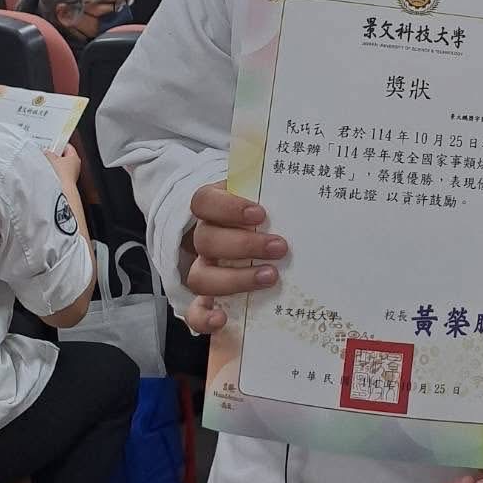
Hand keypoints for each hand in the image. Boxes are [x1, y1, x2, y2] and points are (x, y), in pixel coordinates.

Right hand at [44, 144, 79, 190]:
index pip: (68, 147)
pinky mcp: (68, 180)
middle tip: (47, 154)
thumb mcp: (52, 160)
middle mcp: (76, 165)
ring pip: (62, 165)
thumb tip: (46, 152)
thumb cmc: (61, 174)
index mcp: (75, 157)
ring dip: (55, 164)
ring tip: (47, 164)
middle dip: (56, 155)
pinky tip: (49, 173)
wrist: (62, 190)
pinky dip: (56, 172)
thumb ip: (49, 154)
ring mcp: (72, 173)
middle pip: (65, 156)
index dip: (60, 144)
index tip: (53, 144)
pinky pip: (61, 173)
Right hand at [184, 182, 287, 334]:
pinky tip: (222, 319)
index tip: (260, 214)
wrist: (256, 234)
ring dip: (236, 279)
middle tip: (280, 247)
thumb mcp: (266, 191)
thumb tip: (289, 163)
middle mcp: (204, 236)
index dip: (229, 208)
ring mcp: (202, 267)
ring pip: (201, 276)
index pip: (205, 201)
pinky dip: (203, 317)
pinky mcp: (206, 297)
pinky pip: (194, 311)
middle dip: (245, 245)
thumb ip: (272, 183)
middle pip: (207, 240)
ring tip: (271, 277)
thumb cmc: (266, 211)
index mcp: (213, 207)